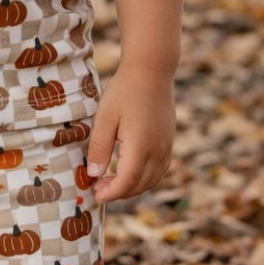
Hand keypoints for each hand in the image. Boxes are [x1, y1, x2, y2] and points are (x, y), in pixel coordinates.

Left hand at [84, 67, 174, 203]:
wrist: (151, 70)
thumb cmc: (124, 91)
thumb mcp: (105, 118)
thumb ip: (99, 148)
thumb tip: (94, 175)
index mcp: (141, 145)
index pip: (127, 181)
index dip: (110, 193)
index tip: (94, 194)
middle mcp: (158, 150)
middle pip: (140, 184)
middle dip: (118, 192)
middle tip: (97, 187)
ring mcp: (166, 146)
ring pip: (152, 180)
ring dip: (132, 186)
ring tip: (109, 181)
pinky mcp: (169, 141)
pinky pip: (159, 169)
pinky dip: (144, 177)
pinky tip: (128, 171)